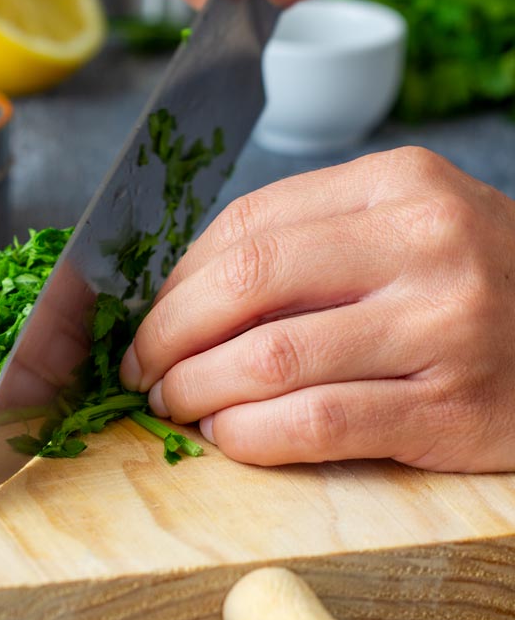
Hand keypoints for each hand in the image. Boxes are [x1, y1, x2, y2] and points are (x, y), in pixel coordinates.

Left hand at [120, 148, 514, 471]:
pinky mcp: (451, 409)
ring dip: (197, 387)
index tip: (150, 313)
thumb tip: (189, 290)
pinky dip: (252, 433)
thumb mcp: (407, 226)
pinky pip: (321, 421)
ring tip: (172, 401)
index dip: (180, 276)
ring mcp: (440, 326)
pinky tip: (226, 434)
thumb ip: (312, 241)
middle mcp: (422, 242)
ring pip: (274, 357)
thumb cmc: (478, 280)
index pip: (251, 222)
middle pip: (249, 279)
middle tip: (141, 364)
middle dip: (170, 331)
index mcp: (398, 184)